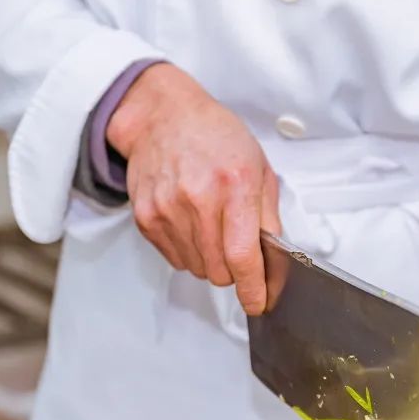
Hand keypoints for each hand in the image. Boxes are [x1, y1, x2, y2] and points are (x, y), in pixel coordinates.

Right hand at [107, 63, 280, 314]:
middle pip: (219, 270)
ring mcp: (167, 210)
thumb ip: (268, 216)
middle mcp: (198, 199)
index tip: (258, 302)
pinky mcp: (146, 217)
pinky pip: (175, 258)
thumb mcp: (258, 168)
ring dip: (210, 261)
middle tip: (235, 245)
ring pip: (197, 269)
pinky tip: (191, 223)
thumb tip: (273, 258)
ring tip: (211, 226)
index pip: (242, 255)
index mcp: (234, 186)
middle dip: (233, 270)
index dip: (252, 287)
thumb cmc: (216, 137)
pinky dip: (189, 251)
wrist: (163, 117)